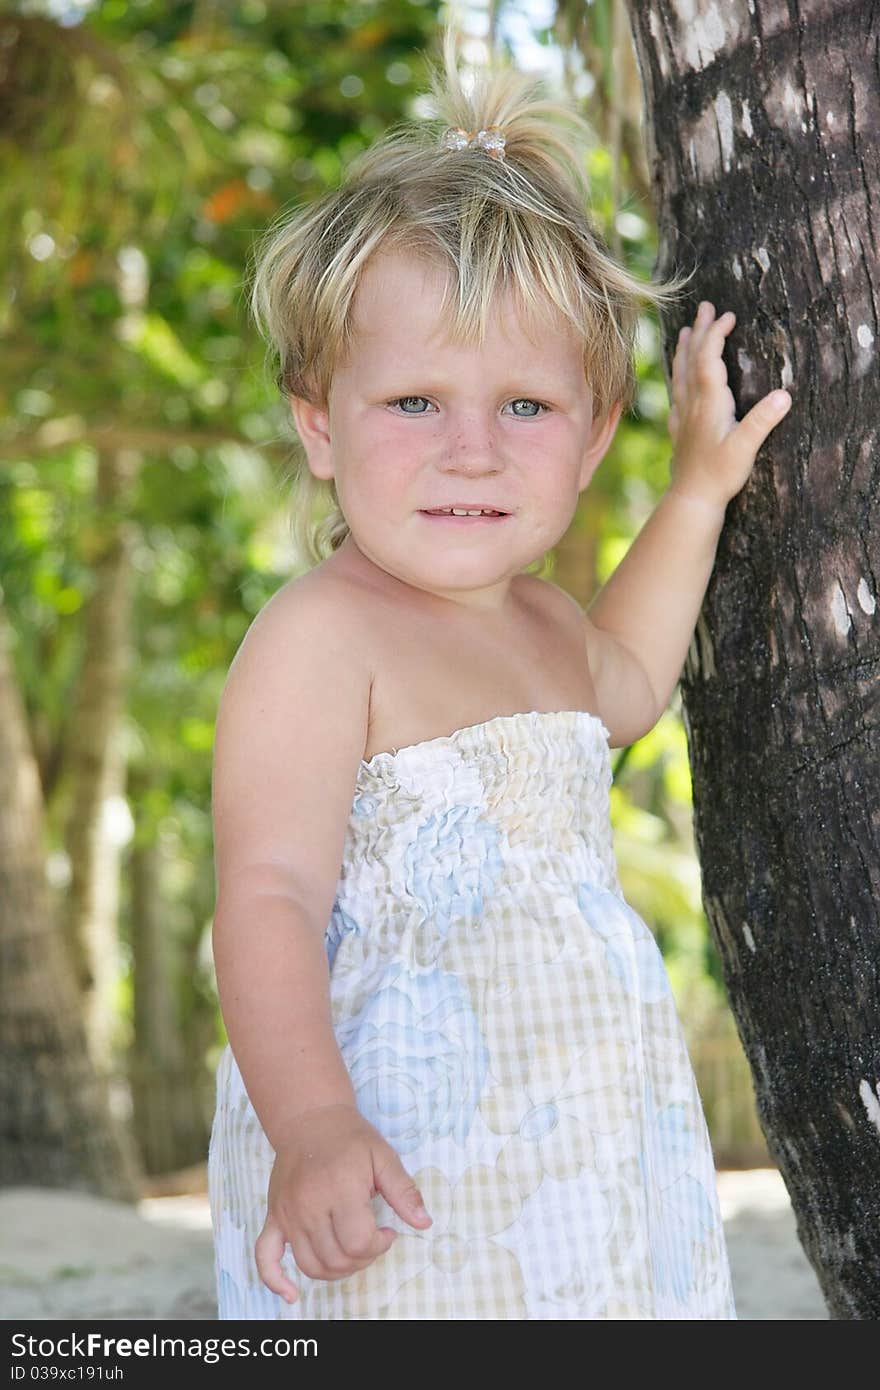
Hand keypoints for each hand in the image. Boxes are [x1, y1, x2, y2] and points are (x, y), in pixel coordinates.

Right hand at [253, 1102, 432, 1304]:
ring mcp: (288, 1214)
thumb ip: (404, 1191)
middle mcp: (309, 1206)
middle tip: (372, 1239)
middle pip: (336, 1259)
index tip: (387, 1231)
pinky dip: (276, 1281)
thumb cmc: (350, 1137)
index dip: (379, 1245)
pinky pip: (265, 1257)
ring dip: (336, 1270)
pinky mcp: (274, 1217)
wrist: (309, 1118)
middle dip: (363, 1258)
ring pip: (310, 1266)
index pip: (358, 1243)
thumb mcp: (383, 1156)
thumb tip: (423, 1223)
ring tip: (351, 1250)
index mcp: (338, 1190)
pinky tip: (292, 1295)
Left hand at [667, 300, 791, 514]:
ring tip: (685, 331)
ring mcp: (682, 416)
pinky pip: (676, 393)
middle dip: (700, 331)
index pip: (709, 359)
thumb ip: (762, 422)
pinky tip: (677, 379)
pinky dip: (677, 377)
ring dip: (684, 350)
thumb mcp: (745, 449)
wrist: (690, 500)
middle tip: (705, 307)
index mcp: (709, 403)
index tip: (727, 315)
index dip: (716, 334)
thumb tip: (785, 395)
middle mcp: (692, 404)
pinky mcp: (679, 428)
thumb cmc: (718, 476)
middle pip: (692, 359)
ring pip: (680, 374)